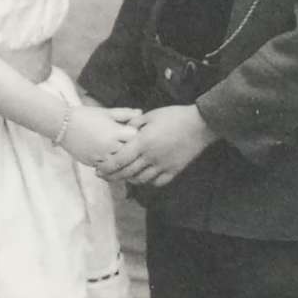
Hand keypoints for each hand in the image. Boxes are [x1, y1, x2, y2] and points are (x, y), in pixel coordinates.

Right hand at [61, 106, 138, 167]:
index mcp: (114, 132)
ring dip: (121, 159)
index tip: (134, 132)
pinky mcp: (92, 163)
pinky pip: (106, 168)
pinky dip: (110, 165)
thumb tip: (141, 113)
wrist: (62, 124)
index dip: (136, 134)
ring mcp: (100, 156)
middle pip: (129, 152)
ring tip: (122, 155)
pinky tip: (110, 160)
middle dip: (131, 148)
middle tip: (133, 146)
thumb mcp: (106, 112)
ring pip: (118, 164)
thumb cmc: (85, 115)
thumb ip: (125, 114)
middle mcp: (108, 146)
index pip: (135, 137)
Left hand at [97, 105, 216, 186]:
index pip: (119, 160)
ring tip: (122, 177)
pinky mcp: (174, 170)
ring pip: (141, 179)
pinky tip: (144, 178)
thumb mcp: (151, 115)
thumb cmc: (175, 116)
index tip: (98, 170)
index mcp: (142, 143)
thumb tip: (124, 129)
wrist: (200, 125)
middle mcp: (150, 157)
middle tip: (105, 177)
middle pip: (127, 173)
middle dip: (113, 177)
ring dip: (129, 180)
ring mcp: (162, 166)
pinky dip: (148, 182)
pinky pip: (157, 182)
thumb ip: (135, 124)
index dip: (107, 167)